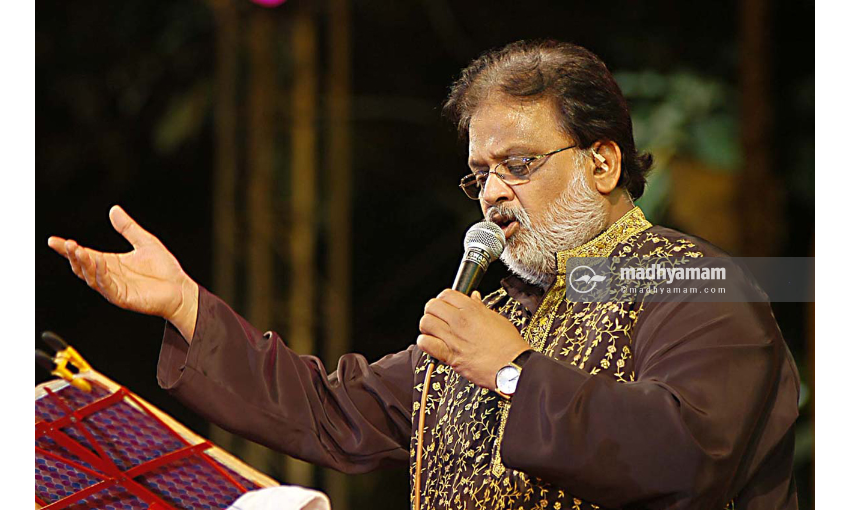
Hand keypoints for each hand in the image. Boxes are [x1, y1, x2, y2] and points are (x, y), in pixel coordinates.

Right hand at [47, 206, 198, 340]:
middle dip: (72, 255)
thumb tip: (114, 210)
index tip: (54, 240)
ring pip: (91, 276)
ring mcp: (115, 287)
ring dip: (83, 263)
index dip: (68, 248)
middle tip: (66, 244)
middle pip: (83, 266)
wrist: (181, 289)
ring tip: (78, 250)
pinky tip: (98, 263)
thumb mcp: (145, 242)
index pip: (85, 254)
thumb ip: (128, 228)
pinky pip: (107, 286)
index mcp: (111, 263)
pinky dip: (100, 275)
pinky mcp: (123, 297)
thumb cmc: (165, 270)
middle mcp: (109, 275)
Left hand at [417, 289, 529, 389]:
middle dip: (432, 310)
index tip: (446, 305)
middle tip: (437, 316)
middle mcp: (460, 321)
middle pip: (432, 306)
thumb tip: (474, 298)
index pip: (446, 294)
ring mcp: (453, 338)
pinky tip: (431, 343)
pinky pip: (426, 344)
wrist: (513, 366)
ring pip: (425, 323)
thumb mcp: (497, 319)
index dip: (444, 298)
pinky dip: (425, 342)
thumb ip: (480, 307)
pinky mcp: (450, 356)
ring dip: (427, 325)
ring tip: (433, 330)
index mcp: (472, 310)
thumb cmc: (509, 345)